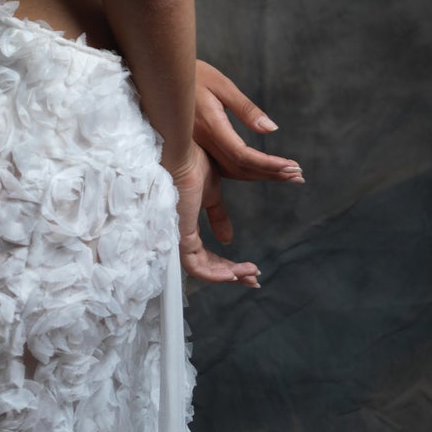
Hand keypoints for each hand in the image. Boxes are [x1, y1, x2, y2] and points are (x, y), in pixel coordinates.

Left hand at [169, 144, 260, 287]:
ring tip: (250, 274)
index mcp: (186, 226)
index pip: (205, 255)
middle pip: (205, 266)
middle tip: (253, 278)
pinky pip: (195, 266)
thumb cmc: (191, 165)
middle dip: (231, 274)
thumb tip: (228, 238)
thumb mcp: (212, 195)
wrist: (182, 153)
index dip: (226, 264)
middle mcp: (180, 235)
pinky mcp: (179, 236)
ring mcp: (178, 237)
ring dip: (228, 275)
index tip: (248, 268)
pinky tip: (234, 274)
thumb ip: (219, 218)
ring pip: (202, 270)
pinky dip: (215, 274)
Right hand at [194, 59, 303, 186]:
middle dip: (271, 174)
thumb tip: (271, 129)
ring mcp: (199, 146)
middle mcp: (203, 141)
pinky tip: (261, 170)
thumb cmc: (192, 74)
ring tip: (287, 175)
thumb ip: (246, 109)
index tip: (292, 166)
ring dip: (261, 175)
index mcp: (210, 126)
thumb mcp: (221, 85)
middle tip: (299, 176)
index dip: (268, 164)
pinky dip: (246, 171)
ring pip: (232, 171)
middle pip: (241, 168)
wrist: (160, 76)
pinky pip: (224, 166)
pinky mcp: (198, 146)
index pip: (243, 156)